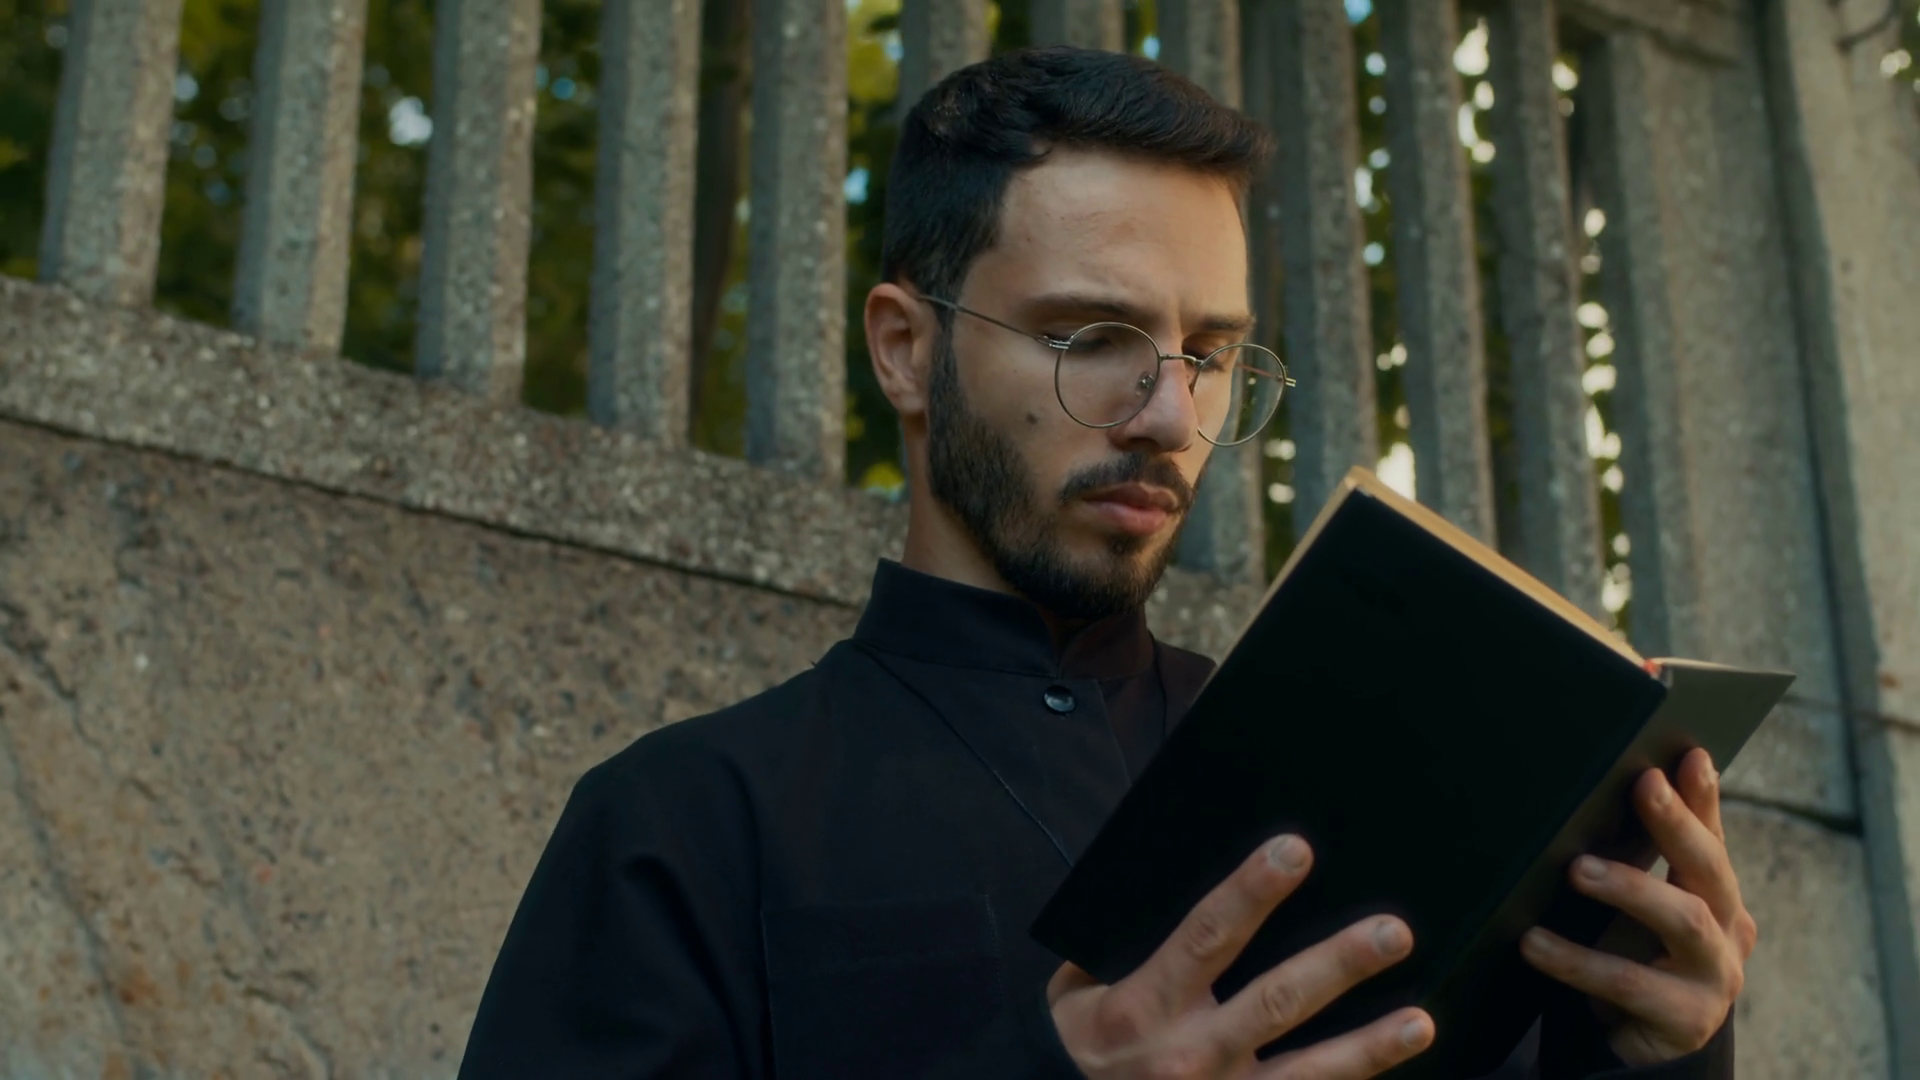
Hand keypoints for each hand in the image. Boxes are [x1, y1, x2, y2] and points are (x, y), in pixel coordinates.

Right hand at [1047, 835, 1433, 1078]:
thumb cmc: (1087, 1038)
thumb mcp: (1084, 986)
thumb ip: (1131, 942)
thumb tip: (1191, 879)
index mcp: (1145, 1005)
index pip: (1207, 935)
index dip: (1252, 890)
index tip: (1295, 849)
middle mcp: (1189, 1054)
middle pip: (1277, 1002)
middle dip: (1338, 965)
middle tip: (1393, 932)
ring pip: (1309, 1071)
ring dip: (1369, 1045)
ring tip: (1420, 1019)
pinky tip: (1397, 1061)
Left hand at [1519, 748, 1757, 1064]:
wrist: (1634, 1049)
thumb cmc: (1631, 961)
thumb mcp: (1633, 905)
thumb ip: (1633, 855)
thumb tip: (1607, 785)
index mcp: (1717, 895)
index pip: (1711, 835)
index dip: (1703, 797)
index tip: (1687, 755)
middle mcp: (1729, 930)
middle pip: (1709, 868)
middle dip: (1677, 823)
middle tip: (1643, 785)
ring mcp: (1715, 977)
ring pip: (1685, 920)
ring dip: (1631, 887)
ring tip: (1577, 869)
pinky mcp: (1686, 1020)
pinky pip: (1629, 983)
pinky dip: (1577, 961)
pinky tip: (1535, 942)